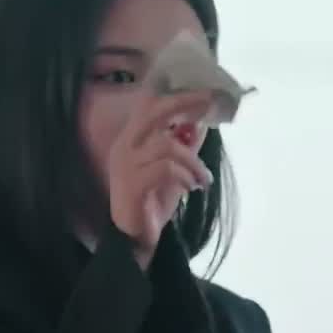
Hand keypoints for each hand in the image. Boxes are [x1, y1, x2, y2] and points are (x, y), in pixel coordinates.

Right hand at [107, 90, 213, 267]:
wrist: (135, 239)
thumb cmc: (153, 201)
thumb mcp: (176, 169)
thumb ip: (186, 146)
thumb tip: (202, 124)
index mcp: (131, 139)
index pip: (149, 104)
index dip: (176, 95)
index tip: (205, 93)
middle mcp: (124, 146)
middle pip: (153, 112)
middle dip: (183, 104)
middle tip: (208, 103)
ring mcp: (125, 164)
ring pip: (167, 145)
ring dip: (193, 161)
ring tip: (204, 178)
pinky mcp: (132, 184)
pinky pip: (165, 169)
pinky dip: (185, 176)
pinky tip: (192, 188)